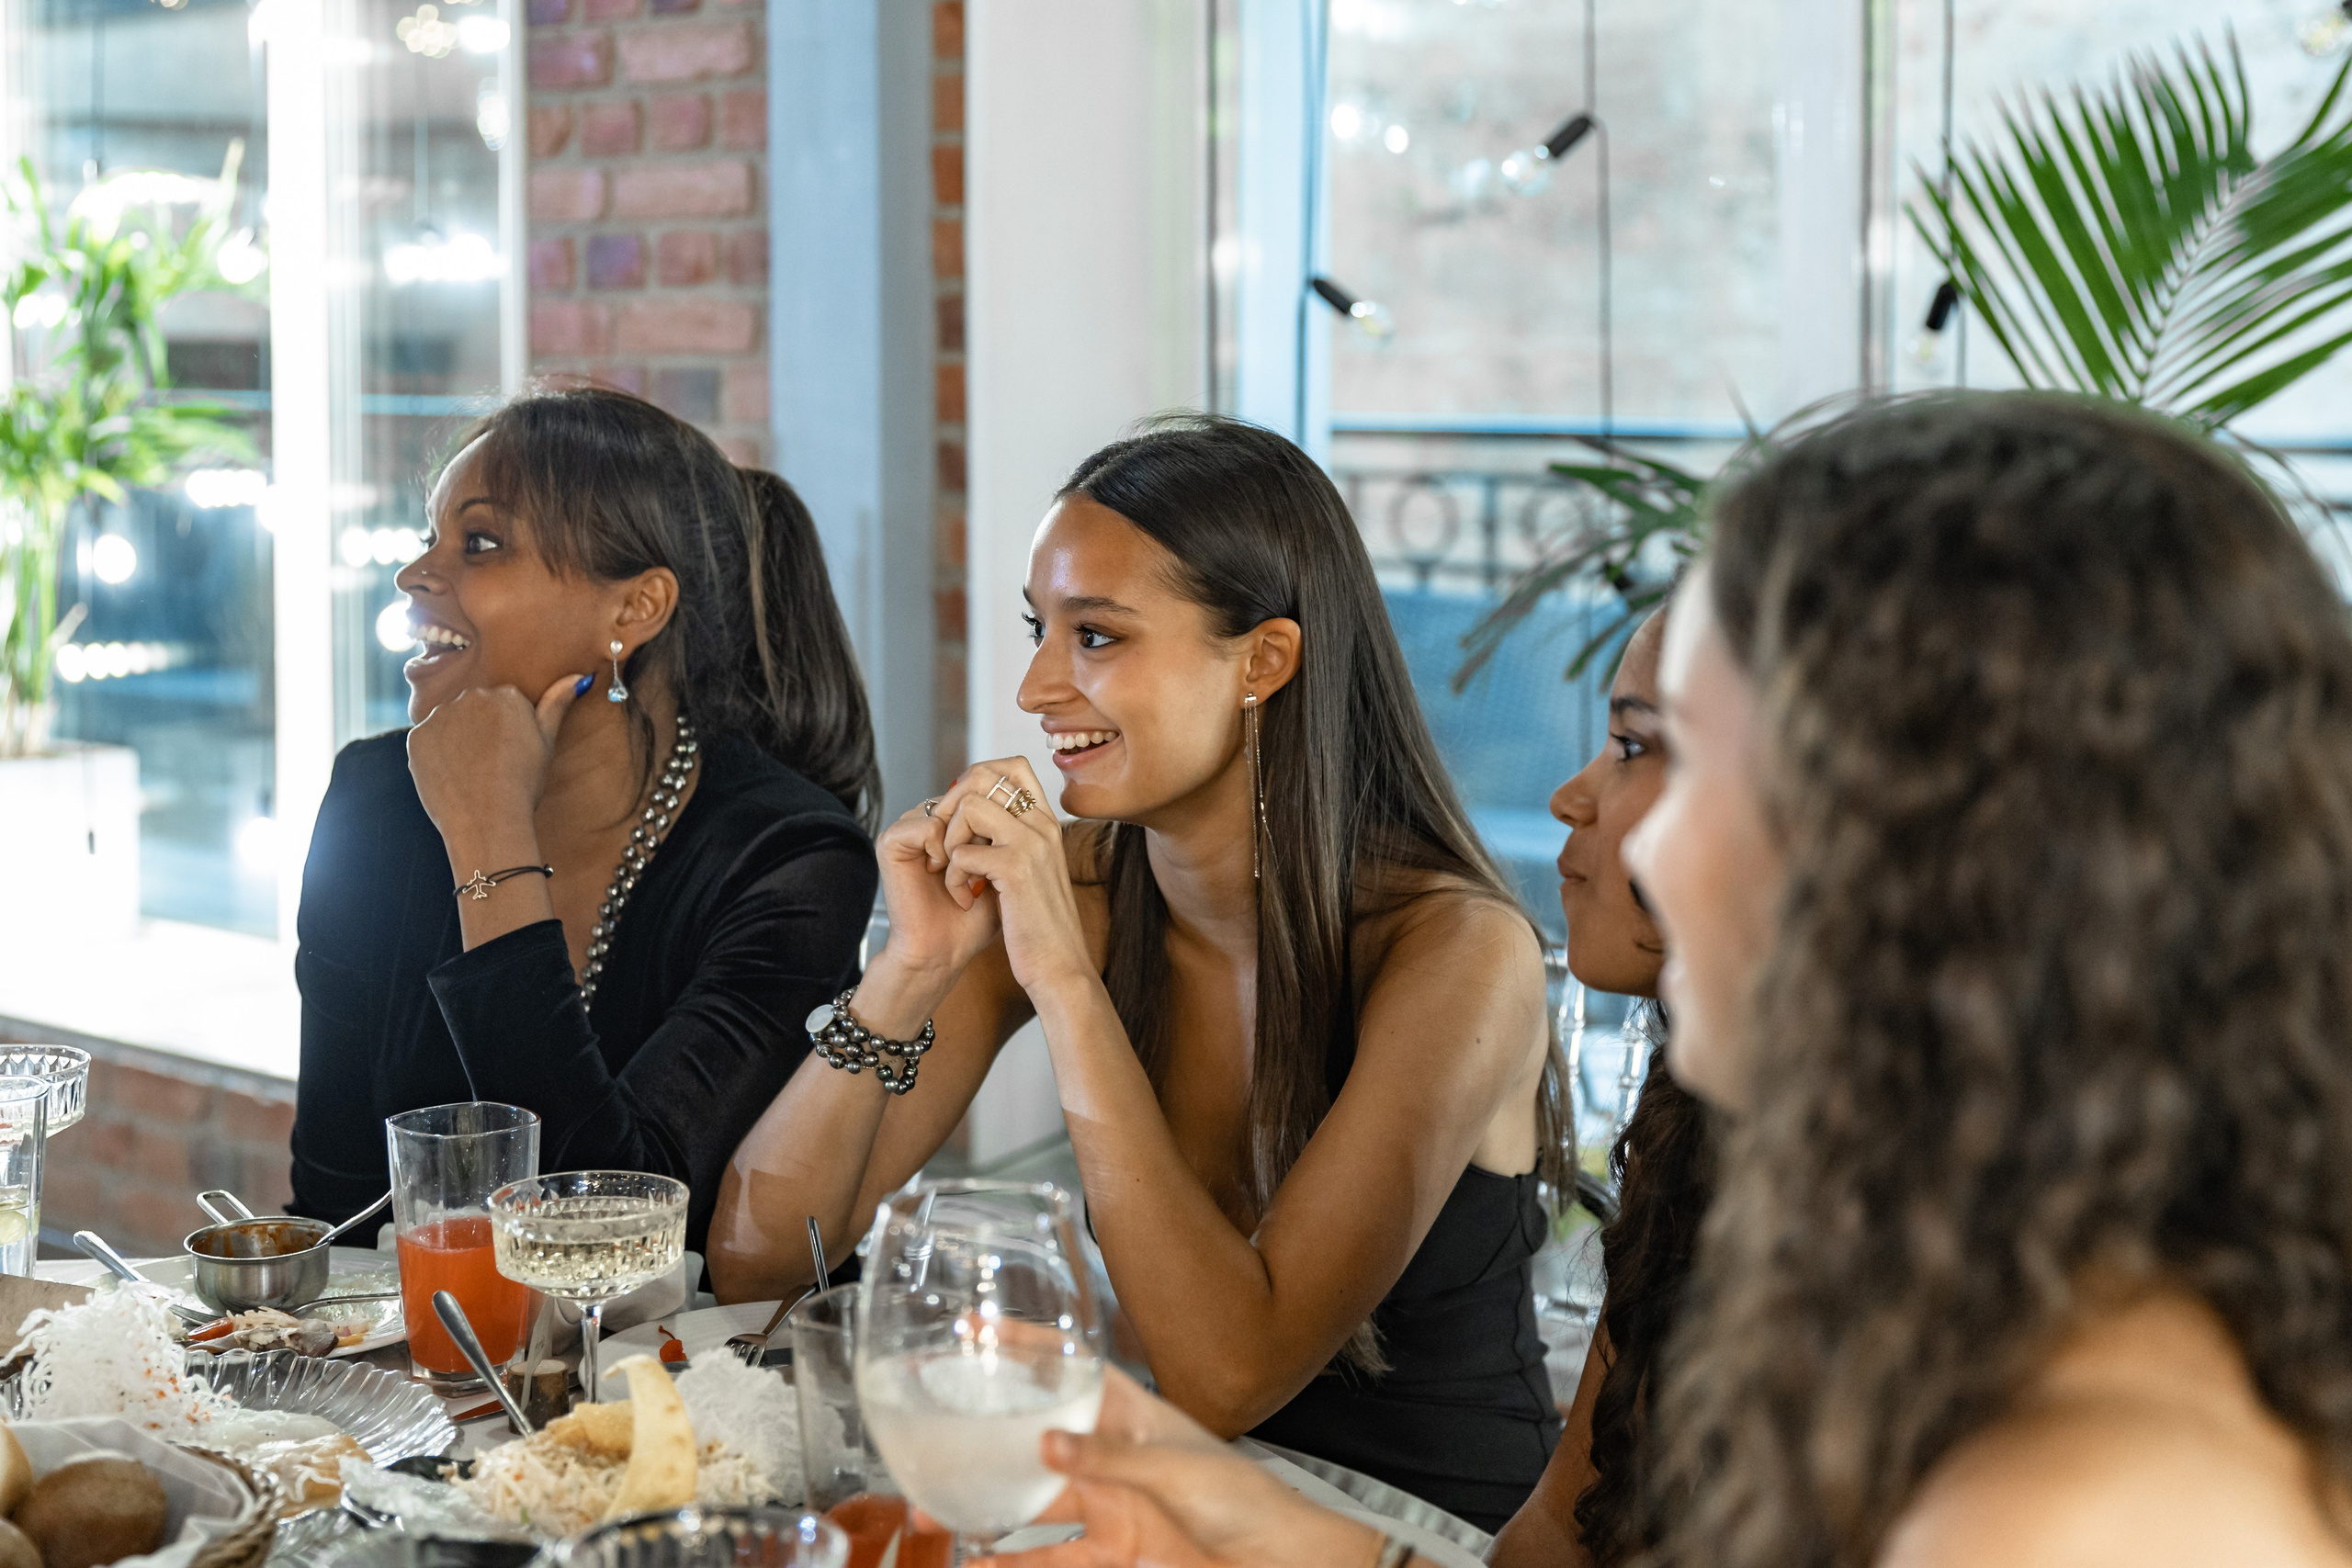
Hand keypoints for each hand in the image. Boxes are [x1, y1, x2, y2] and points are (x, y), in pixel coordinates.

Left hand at [407, 673, 585, 854]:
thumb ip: (557, 704)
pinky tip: (452, 776)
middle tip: (492, 765)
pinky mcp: (416, 736)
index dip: (508, 732)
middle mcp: (471, 696)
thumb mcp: (547, 743)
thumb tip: (580, 676)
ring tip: (471, 773)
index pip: (505, 704)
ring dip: (457, 741)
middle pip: (475, 708)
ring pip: (449, 723)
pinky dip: (436, 756)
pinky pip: (427, 741)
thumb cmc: (523, 783)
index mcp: (507, 695)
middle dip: (480, 730)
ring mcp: (440, 715)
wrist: (487, 819)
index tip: (511, 754)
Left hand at [921, 757, 1091, 994]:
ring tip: (956, 872)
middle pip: (987, 775)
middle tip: (948, 843)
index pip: (1013, 766)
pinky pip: (964, 852)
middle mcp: (1043, 826)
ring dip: (951, 839)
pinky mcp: (1016, 869)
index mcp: (1047, 824)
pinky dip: (954, 876)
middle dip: (953, 805)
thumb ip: (1012, 842)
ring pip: (971, 806)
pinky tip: (964, 898)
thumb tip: (976, 817)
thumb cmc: (1041, 927)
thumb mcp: (1032, 874)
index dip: (977, 779)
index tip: (962, 817)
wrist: (1060, 968)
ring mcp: (1032, 844)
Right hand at [974, 1369, 1381, 1567]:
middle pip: (1039, 1439)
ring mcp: (1111, 1505)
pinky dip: (1016, 1565)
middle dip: (988, 1441)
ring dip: (989, 1510)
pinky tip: (983, 1566)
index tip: (978, 1331)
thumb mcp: (1177, 1467)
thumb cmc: (1247, 1501)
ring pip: (1035, 1504)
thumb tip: (1049, 1441)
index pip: (1073, 1367)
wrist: (1283, 1563)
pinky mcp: (1114, 1552)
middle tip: (935, 1441)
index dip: (1028, 1347)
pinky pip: (1053, 1558)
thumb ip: (1111, 1457)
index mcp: (1135, 1414)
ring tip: (936, 1515)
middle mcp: (1114, 1455)